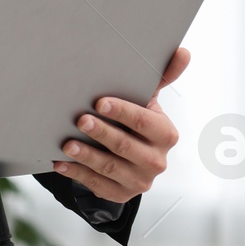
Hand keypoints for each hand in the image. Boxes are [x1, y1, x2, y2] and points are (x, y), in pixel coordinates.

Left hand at [54, 46, 189, 202]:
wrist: (129, 158)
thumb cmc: (135, 122)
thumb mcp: (147, 102)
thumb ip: (163, 78)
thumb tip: (183, 51)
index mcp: (165, 134)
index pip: (144, 122)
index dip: (123, 112)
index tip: (100, 102)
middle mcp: (157, 160)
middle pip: (126, 146)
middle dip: (102, 133)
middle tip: (80, 120)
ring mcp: (139, 180)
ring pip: (110, 168)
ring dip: (87, 156)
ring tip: (67, 145)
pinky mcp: (120, 193)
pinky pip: (97, 185)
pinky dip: (77, 174)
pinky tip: (60, 163)